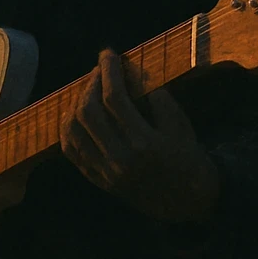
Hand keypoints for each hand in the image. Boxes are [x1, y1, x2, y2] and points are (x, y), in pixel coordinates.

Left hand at [60, 49, 219, 223]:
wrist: (188, 204)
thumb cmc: (189, 161)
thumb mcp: (183, 128)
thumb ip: (160, 103)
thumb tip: (134, 78)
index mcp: (144, 144)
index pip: (115, 99)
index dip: (108, 71)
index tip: (108, 54)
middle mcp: (120, 159)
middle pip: (89, 112)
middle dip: (91, 84)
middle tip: (99, 69)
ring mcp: (106, 172)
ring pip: (74, 131)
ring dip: (76, 103)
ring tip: (88, 89)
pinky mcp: (98, 180)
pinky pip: (72, 152)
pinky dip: (68, 129)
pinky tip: (74, 113)